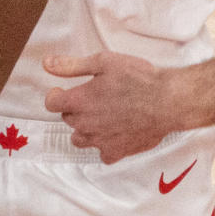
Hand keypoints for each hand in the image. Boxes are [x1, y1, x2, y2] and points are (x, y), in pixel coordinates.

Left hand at [42, 51, 194, 162]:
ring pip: (80, 139)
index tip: (65, 90)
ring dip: (85, 129)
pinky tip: (115, 133)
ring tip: (102, 117)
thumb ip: (71, 65)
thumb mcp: (103, 62)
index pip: (51, 103)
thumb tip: (46, 64)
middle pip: (67, 119)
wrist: (167, 101)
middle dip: (75, 109)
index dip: (56, 94)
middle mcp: (85, 124)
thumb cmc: (138, 78)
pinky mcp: (117, 152)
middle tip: (95, 98)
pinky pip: (102, 154)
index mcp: (79, 101)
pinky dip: (105, 145)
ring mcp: (100, 141)